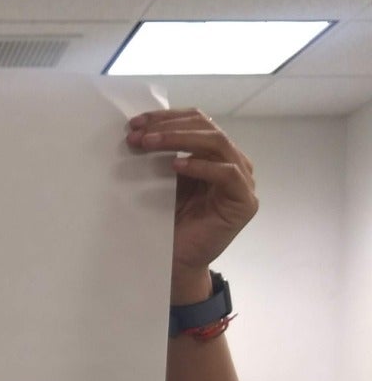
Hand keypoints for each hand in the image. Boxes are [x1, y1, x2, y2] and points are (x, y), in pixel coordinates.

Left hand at [126, 108, 257, 300]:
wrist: (176, 262)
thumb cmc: (170, 222)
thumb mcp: (165, 180)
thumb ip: (164, 154)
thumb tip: (140, 127)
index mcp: (216, 154)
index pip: (197, 121)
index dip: (167, 118)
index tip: (135, 123)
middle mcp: (234, 162)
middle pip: (207, 128)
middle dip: (169, 127)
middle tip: (139, 134)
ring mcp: (244, 181)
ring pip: (217, 144)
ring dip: (179, 140)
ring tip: (149, 144)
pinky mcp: (244, 202)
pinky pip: (227, 174)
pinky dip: (201, 166)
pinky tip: (176, 167)